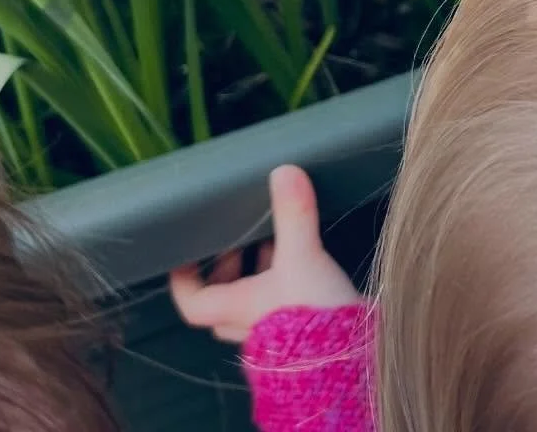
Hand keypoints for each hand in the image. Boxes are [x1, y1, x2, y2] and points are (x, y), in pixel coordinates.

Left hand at [170, 164, 361, 343]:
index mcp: (237, 308)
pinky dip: (283, 282)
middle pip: (222, 297)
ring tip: (276, 238)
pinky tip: (303, 261)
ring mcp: (274, 332)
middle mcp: (249, 324)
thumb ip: (293, 215)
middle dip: (229, 264)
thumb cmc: (315, 320)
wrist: (352, 363)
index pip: (191, 301)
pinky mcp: (300, 332)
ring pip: (251, 300)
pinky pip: (279, 304)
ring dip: (259, 271)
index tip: (186, 250)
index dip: (184, 276)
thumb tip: (284, 173)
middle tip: (241, 236)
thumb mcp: (303, 258)